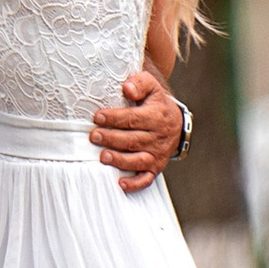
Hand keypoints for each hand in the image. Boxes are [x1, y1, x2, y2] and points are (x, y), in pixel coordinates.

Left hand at [91, 69, 184, 193]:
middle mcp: (158, 137)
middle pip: (133, 140)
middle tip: (93, 136)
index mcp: (156, 116)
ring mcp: (157, 154)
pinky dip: (135, 183)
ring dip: (120, 160)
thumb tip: (127, 88)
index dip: (115, 118)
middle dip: (111, 139)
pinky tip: (120, 184)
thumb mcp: (152, 87)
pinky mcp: (156, 167)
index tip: (98, 117)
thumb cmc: (155, 103)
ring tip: (103, 157)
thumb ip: (140, 83)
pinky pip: (146, 178)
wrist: (175, 122)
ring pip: (138, 160)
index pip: (134, 118)